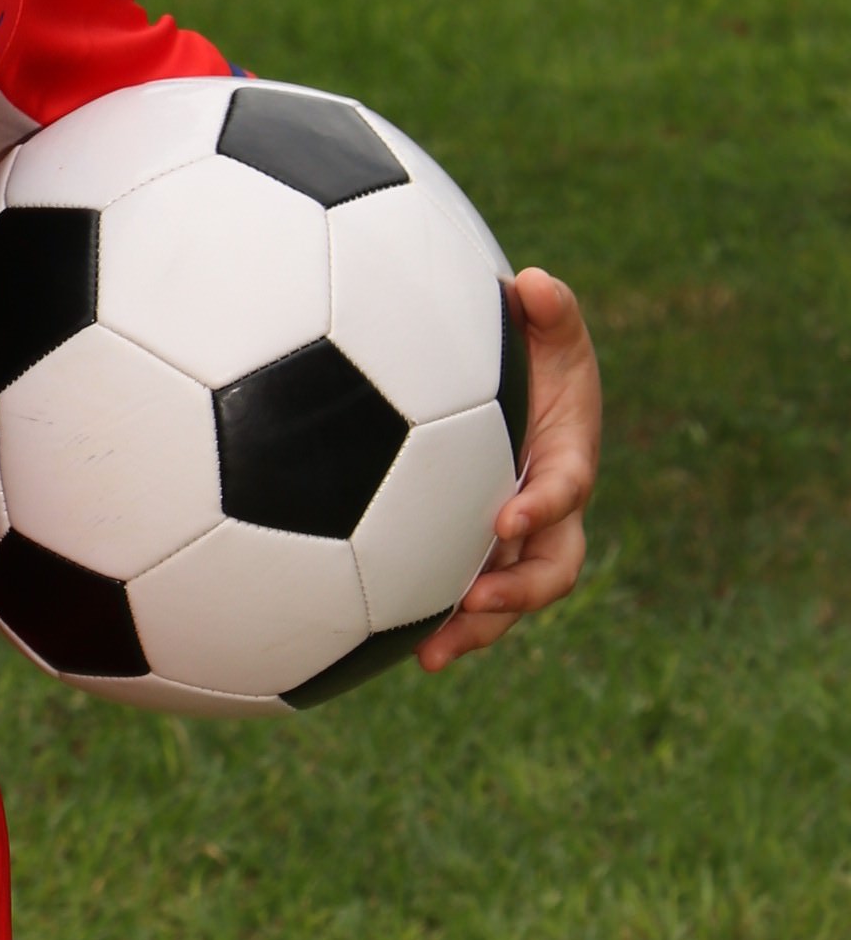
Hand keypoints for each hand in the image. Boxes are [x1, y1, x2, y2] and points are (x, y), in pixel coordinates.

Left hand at [418, 268, 601, 671]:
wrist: (502, 382)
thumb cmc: (527, 351)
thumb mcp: (547, 327)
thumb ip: (549, 308)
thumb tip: (534, 283)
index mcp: (566, 459)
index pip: (567, 491)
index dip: (545, 507)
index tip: (508, 518)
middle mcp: (545, 512)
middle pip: (551, 570)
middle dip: (518, 594)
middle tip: (474, 603)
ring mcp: (510, 542)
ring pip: (505, 599)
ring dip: (473, 629)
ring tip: (429, 656)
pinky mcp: (471, 553)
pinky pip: (458, 594)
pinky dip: (429, 619)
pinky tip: (373, 640)